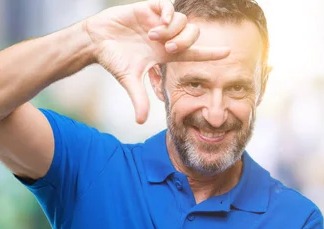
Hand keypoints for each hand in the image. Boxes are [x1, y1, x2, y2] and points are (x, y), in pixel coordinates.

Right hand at [84, 0, 230, 123]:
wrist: (96, 42)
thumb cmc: (114, 60)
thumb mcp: (129, 80)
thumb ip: (139, 99)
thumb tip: (141, 122)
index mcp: (166, 53)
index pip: (195, 53)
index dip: (211, 53)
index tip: (228, 53)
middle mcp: (167, 37)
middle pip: (192, 34)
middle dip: (185, 41)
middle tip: (168, 48)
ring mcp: (159, 22)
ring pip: (183, 20)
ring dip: (173, 30)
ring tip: (154, 37)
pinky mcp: (149, 9)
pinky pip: (168, 7)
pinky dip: (167, 16)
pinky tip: (157, 25)